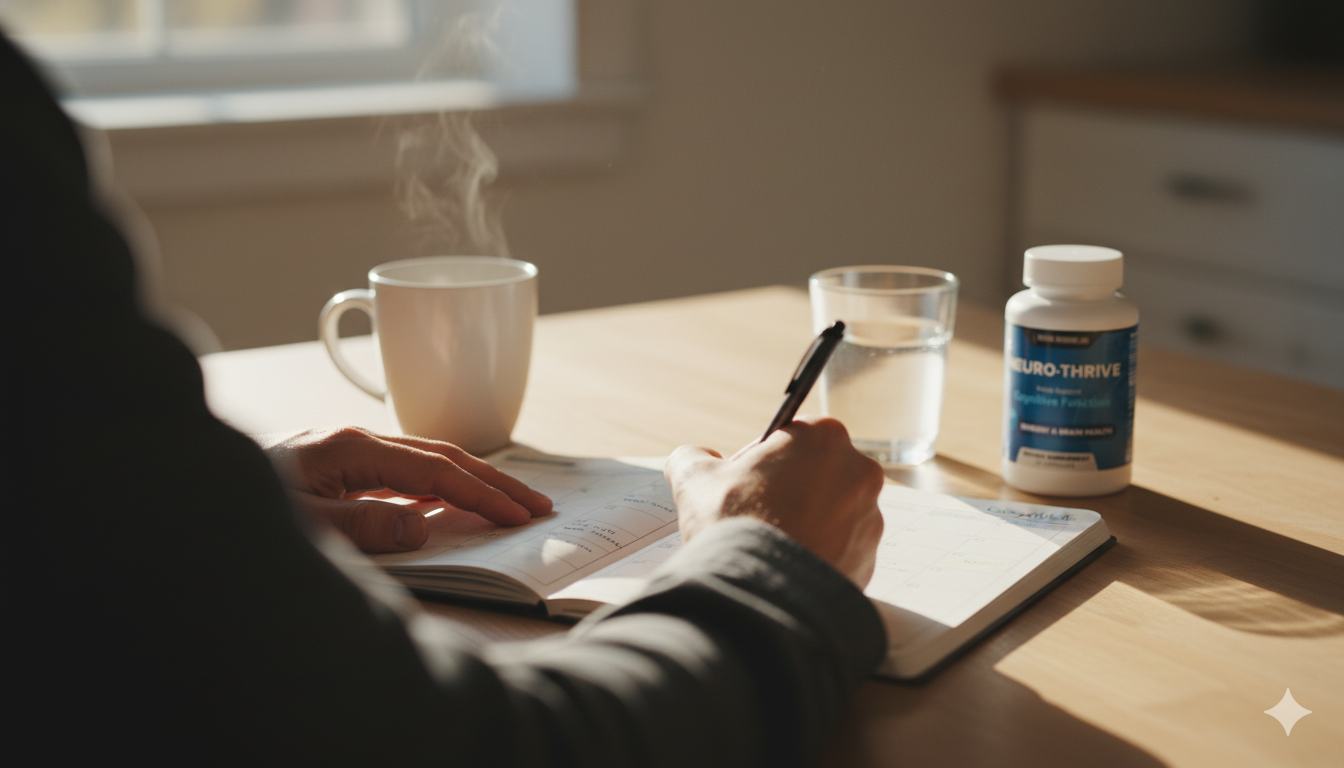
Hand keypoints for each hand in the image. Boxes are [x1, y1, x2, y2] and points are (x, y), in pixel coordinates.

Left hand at [261, 427, 551, 553]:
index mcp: (353, 449)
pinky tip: (450, 503)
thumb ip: (362, 526)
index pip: (437, 470)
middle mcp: (357, 442)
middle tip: (539, 504)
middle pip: (443, 455)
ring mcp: (350, 452)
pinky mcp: (342, 467)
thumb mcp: (302, 526)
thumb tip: (423, 524)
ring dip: (473, 479)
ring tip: (511, 501)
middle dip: (494, 479)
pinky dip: (441, 484)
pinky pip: (406, 472)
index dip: (483, 493)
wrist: (183, 496)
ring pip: (428, 460)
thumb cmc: (241, 511)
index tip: (521, 514)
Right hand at [664, 417, 884, 587]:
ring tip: (771, 545)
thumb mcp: (695, 477)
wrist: (759, 595)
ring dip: (806, 524)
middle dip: (790, 491)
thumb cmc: (734, 525)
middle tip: (755, 515)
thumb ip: (695, 456)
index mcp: (825, 437)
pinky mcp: (870, 559)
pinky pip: (839, 551)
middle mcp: (859, 472)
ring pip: (831, 513)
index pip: (792, 437)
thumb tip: (698, 458)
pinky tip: (787, 566)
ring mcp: (870, 518)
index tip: (745, 482)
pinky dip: (816, 556)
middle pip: (817, 474)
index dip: (764, 459)